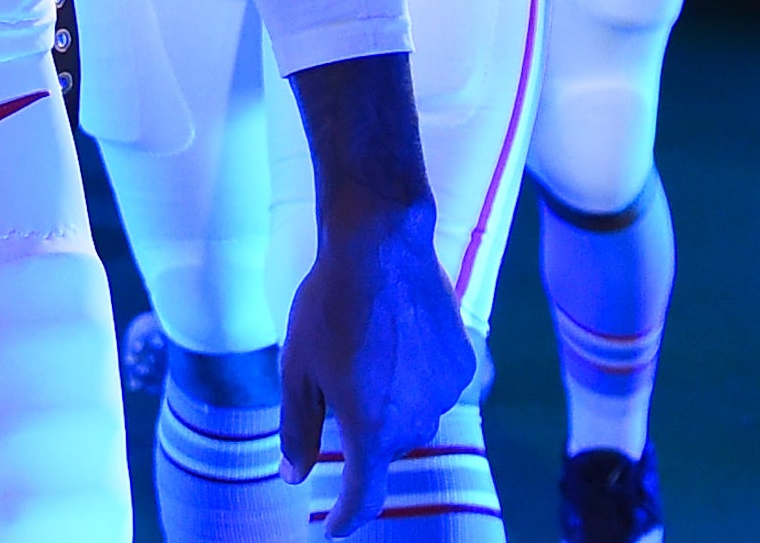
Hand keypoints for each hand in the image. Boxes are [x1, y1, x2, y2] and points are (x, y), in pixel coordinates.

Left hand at [280, 195, 472, 534]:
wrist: (381, 245)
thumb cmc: (327, 306)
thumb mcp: (296, 370)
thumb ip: (297, 430)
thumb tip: (294, 477)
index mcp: (372, 430)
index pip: (365, 497)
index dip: (347, 518)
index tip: (333, 529)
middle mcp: (417, 422)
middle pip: (384, 445)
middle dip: (361, 423)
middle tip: (337, 367)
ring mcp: (447, 394)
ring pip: (412, 414)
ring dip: (390, 396)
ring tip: (366, 341)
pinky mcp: (465, 365)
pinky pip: (434, 385)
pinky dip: (414, 373)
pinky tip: (396, 332)